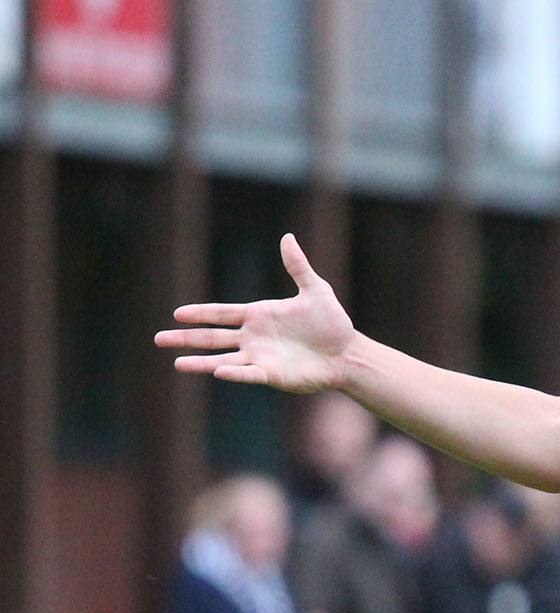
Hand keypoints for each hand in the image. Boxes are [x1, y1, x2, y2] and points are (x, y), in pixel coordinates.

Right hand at [154, 234, 355, 392]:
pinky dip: (234, 373)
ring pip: (222, 359)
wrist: (348, 353)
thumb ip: (298, 267)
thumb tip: (287, 237)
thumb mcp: (316, 291)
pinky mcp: (272, 375)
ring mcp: (260, 357)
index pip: (222, 313)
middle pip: (213, 337)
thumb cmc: (332, 323)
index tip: (177, 313)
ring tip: (177, 364)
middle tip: (159, 339)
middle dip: (186, 337)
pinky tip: (218, 372)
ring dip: (200, 362)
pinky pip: (249, 374)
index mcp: (259, 316)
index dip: (201, 313)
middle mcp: (253, 337)